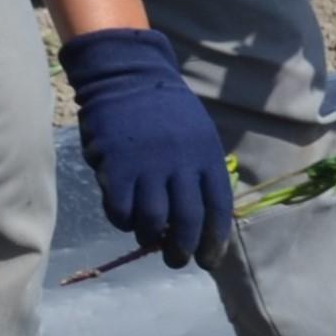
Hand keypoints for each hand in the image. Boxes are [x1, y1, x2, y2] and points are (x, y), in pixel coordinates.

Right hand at [61, 29, 231, 269]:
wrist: (128, 76)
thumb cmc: (166, 110)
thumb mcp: (198, 134)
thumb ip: (199, 173)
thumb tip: (198, 220)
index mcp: (206, 156)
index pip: (218, 209)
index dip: (215, 241)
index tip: (208, 260)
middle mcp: (181, 165)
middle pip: (187, 222)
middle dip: (183, 250)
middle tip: (177, 260)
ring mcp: (148, 167)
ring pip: (152, 221)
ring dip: (150, 238)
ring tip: (148, 238)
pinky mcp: (117, 169)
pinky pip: (121, 211)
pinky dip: (124, 222)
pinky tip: (125, 217)